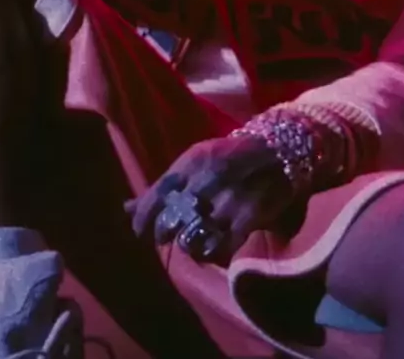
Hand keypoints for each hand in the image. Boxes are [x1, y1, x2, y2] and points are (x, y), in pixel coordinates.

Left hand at [125, 135, 294, 264]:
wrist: (277, 151)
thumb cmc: (227, 157)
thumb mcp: (194, 162)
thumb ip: (162, 187)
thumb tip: (126, 209)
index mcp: (191, 161)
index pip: (157, 194)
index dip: (143, 219)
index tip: (141, 233)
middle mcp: (208, 178)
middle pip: (172, 220)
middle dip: (165, 233)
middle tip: (168, 238)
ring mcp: (229, 197)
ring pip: (194, 237)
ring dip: (188, 245)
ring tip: (191, 243)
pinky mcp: (250, 215)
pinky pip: (221, 246)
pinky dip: (211, 253)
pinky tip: (211, 248)